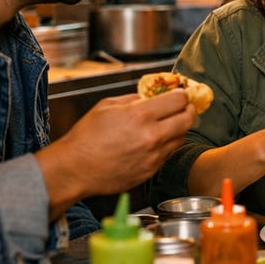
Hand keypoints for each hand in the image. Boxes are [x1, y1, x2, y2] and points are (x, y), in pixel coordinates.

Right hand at [39, 89, 195, 210]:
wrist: (75, 169)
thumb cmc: (86, 137)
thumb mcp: (107, 106)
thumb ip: (134, 98)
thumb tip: (151, 95)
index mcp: (140, 115)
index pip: (179, 100)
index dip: (181, 94)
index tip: (180, 93)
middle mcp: (152, 136)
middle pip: (188, 119)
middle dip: (189, 109)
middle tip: (184, 106)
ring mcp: (154, 155)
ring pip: (181, 137)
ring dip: (178, 128)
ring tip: (167, 124)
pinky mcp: (151, 170)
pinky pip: (168, 153)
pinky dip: (166, 145)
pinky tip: (153, 141)